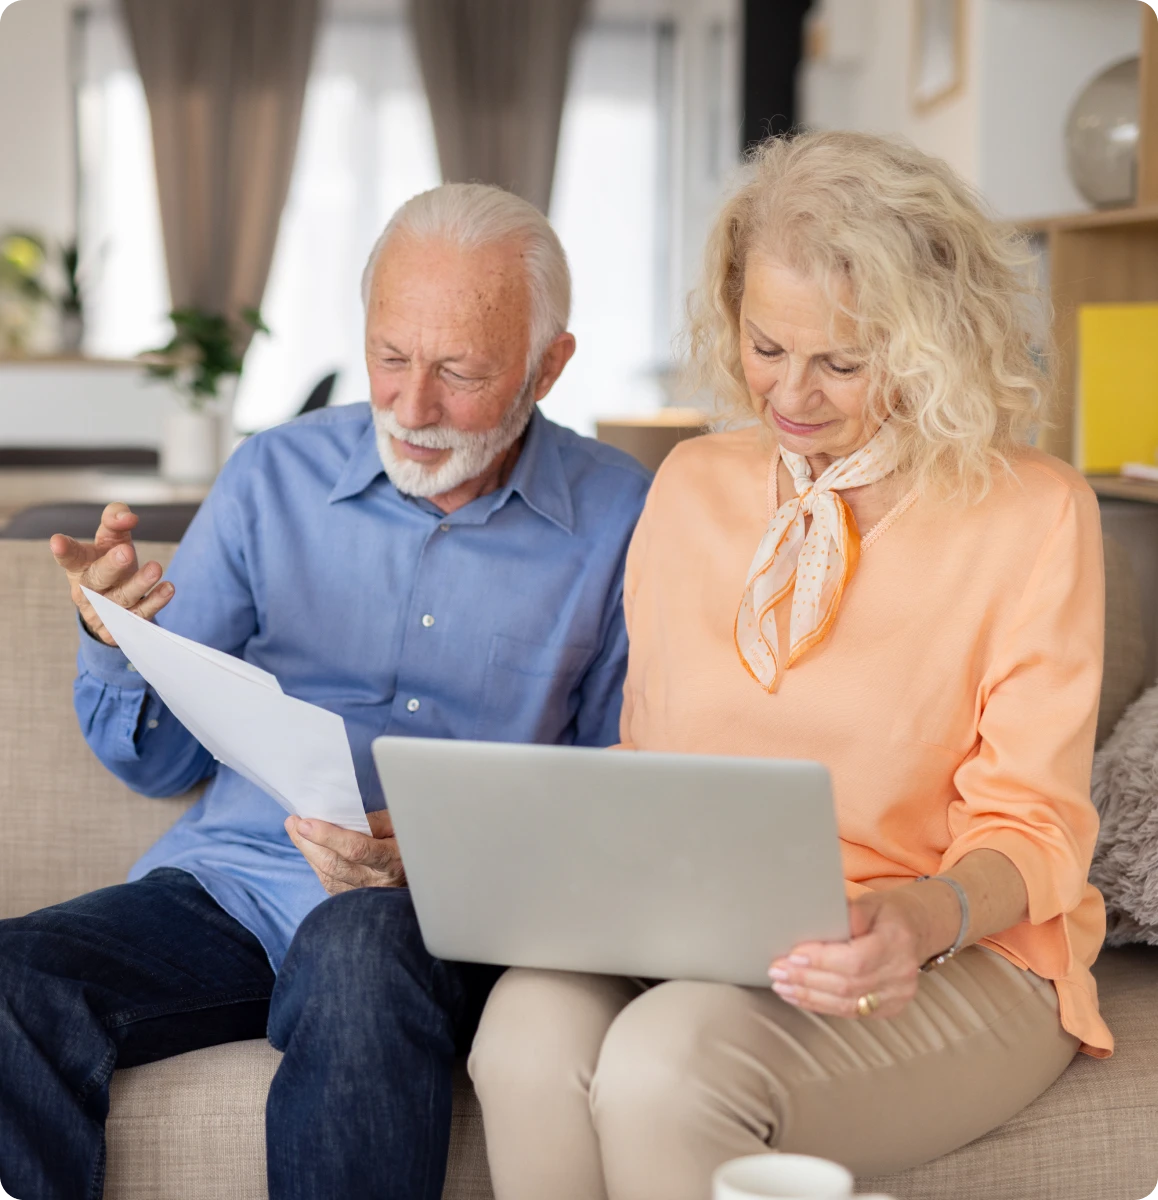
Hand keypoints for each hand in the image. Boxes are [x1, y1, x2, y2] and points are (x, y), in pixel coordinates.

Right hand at [50, 502, 173, 646]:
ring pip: (121, 599)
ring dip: (139, 584)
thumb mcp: (112, 539)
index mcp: (80, 565)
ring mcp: (102, 612)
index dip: (64, 550)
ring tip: (156, 568)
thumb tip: (128, 517)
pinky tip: (168, 588)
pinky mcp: (118, 629)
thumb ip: (116, 521)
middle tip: (126, 552)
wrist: (114, 605)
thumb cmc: (111, 563)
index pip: (70, 556)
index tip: (57, 541)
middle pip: (97, 578)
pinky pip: (138, 616)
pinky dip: (154, 602)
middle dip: (111, 566)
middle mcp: (87, 589)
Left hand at [285, 809, 404, 894]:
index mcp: (391, 859)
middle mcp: (375, 880)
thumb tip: (343, 815)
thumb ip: (375, 821)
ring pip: (326, 874)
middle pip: (334, 864)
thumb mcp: (399, 827)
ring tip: (294, 828)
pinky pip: (326, 880)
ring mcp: (361, 893)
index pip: (356, 849)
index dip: (329, 837)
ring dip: (306, 850)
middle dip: (309, 843)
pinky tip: (306, 845)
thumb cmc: (406, 844)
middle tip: (294, 822)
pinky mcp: (349, 897)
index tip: (307, 823)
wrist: (412, 877)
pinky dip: (313, 861)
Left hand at [767, 889, 938, 1019]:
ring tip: (782, 986)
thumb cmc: (886, 913)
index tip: (792, 956)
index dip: (821, 961)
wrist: (916, 930)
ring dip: (809, 996)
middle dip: (806, 979)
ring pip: (846, 1004)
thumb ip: (848, 913)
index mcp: (896, 942)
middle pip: (847, 985)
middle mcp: (900, 973)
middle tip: (776, 971)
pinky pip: (851, 1012)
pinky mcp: (890, 1009)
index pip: (854, 960)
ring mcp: (898, 995)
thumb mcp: (870, 902)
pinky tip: (800, 997)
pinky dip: (821, 1005)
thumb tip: (816, 921)